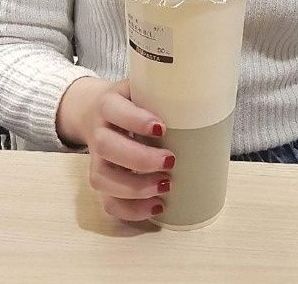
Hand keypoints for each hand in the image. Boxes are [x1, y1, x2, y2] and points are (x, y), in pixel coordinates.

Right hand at [82, 78, 174, 222]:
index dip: (136, 120)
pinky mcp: (99, 180)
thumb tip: (202, 102)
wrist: (94, 112)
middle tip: (170, 161)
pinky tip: (156, 206)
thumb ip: (161, 93)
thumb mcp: (140, 88)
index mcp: (108, 104)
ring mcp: (95, 159)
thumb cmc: (130, 102)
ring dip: (135, 188)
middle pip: (107, 146)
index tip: (162, 128)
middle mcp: (97, 131)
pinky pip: (107, 202)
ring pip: (102, 178)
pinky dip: (131, 210)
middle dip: (140, 158)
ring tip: (166, 187)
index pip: (114, 110)